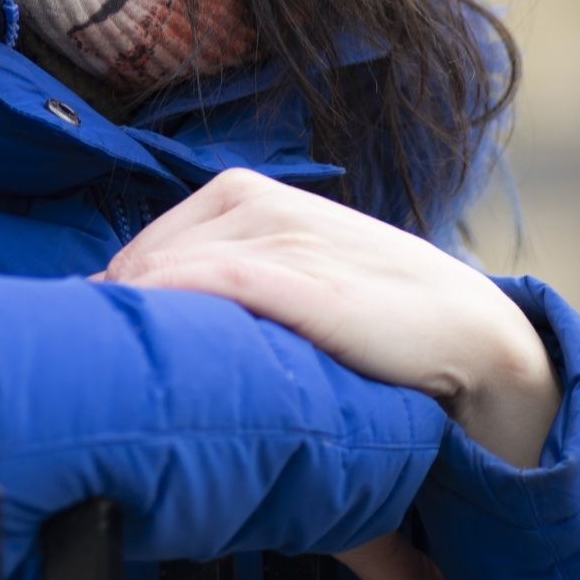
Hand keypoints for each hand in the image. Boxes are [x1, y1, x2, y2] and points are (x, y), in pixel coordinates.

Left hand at [95, 168, 557, 464]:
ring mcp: (279, 234)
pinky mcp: (301, 277)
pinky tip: (155, 352)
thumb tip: (137, 314)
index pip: (143, 250)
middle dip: (121, 319)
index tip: (108, 358)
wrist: (470, 336)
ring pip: (165, 272)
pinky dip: (169, 310)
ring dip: (137, 325)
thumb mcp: (288, 275)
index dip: (118, 304)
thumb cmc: (371, 315)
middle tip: (112, 383)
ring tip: (128, 386)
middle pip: (142, 262)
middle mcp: (252, 201)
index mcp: (242, 193)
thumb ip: (222, 278)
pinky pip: (207, 282)